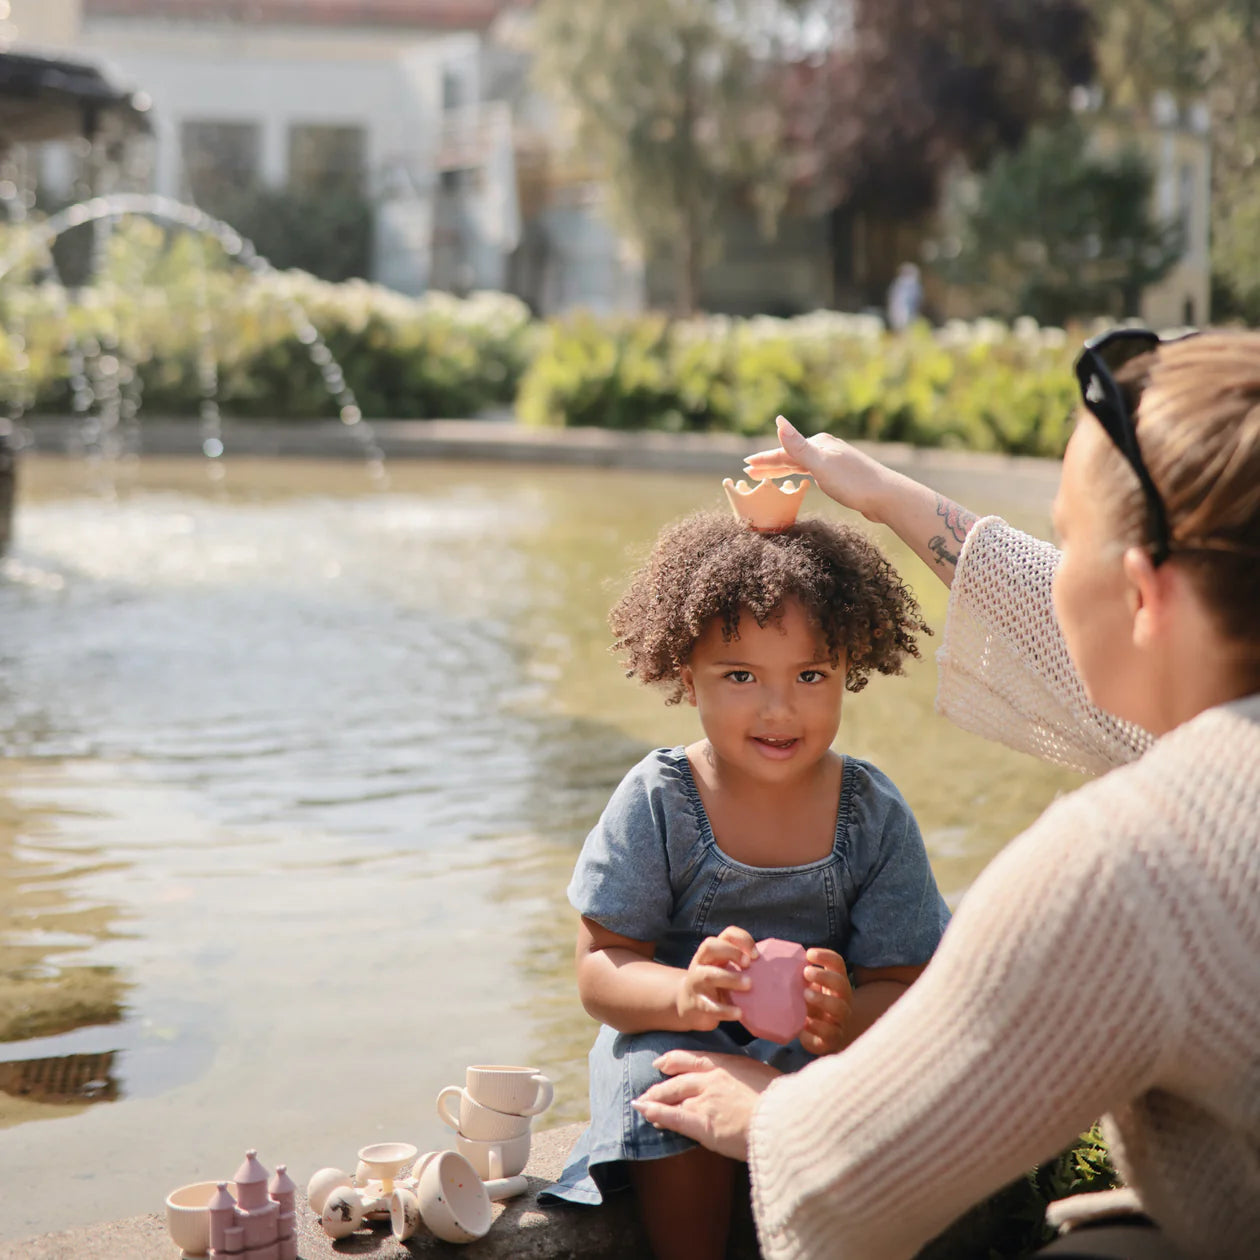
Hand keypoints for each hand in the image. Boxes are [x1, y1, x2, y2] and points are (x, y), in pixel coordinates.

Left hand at [633, 1050, 779, 1160]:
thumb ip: (744, 1076)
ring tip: (642, 1105)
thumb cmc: (781, 1100)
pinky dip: (656, 1113)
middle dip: (661, 1087)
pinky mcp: (702, 1122)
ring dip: (655, 1102)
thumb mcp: (762, 1075)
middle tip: (648, 1092)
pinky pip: (673, 1116)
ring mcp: (704, 1099)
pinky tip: (644, 1112)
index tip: (661, 1063)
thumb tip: (743, 1081)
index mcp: (726, 1065)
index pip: (693, 1060)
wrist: (783, 1117)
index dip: (674, 1061)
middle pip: (678, 1080)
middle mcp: (711, 1079)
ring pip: (673, 1097)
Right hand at [676, 926, 756, 1030]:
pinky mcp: (696, 1003)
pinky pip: (709, 1006)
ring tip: (749, 985)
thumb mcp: (725, 969)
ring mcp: (695, 982)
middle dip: (731, 952)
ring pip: (708, 974)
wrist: (688, 1005)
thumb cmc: (716, 985)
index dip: (742, 939)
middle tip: (749, 964)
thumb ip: (742, 966)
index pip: (726, 935)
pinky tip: (738, 1013)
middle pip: (710, 946)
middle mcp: (701, 962)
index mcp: (712, 952)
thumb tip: (781, 969)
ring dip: (730, 978)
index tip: (756, 954)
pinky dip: (725, 1010)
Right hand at [743, 416, 892, 523]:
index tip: (746, 465)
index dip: (764, 459)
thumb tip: (778, 420)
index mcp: (819, 444)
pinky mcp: (841, 476)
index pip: (784, 452)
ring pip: (800, 465)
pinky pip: (810, 473)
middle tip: (749, 471)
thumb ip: (798, 446)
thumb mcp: (821, 465)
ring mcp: (833, 462)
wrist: (886, 497)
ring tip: (766, 476)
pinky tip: (799, 478)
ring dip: (782, 469)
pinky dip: (799, 475)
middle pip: (791, 457)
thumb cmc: (853, 483)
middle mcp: (826, 449)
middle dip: (769, 463)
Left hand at [800, 947, 852, 1055]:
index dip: (826, 956)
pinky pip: (830, 1034)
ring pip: (840, 1009)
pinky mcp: (832, 1038)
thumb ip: (795, 975)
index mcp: (836, 982)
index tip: (809, 954)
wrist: (821, 1035)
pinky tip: (804, 1024)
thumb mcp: (805, 987)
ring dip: (823, 1000)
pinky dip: (817, 1028)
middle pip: (841, 984)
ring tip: (805, 995)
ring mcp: (839, 1019)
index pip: (837, 963)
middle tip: (806, 972)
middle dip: (825, 976)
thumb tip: (768, 959)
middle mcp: (842, 999)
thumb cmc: (809, 1003)